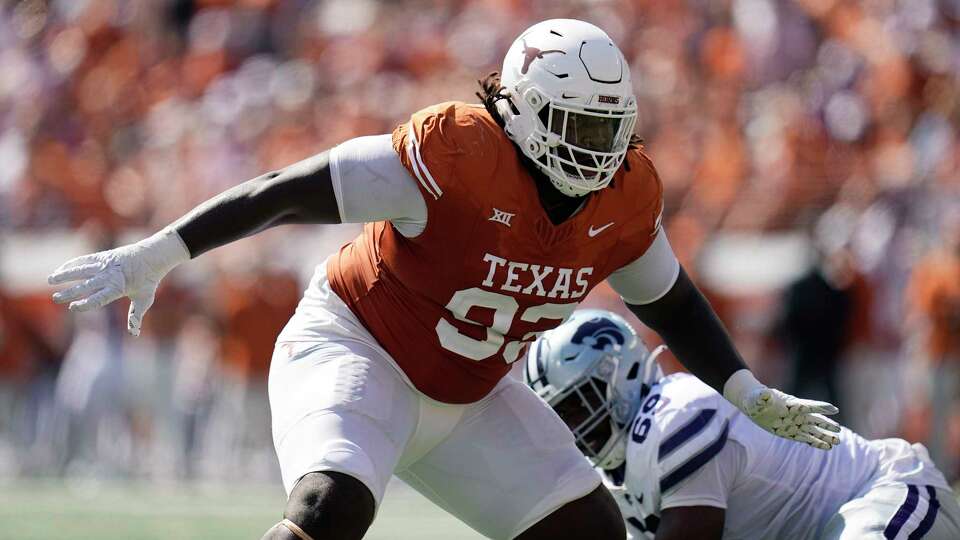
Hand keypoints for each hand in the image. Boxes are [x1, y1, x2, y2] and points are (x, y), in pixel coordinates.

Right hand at [48, 229, 189, 335]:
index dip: (84, 303)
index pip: (98, 298)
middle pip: (85, 285)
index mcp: (118, 288)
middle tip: (56, 298)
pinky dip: (72, 264)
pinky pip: (84, 260)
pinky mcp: (103, 256)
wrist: (153, 256)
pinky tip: (61, 268)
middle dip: (70, 292)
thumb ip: (136, 316)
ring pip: (81, 270)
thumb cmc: (149, 280)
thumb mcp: (144, 299)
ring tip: (50, 280)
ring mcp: (105, 265)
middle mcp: (109, 276)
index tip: (72, 307)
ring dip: (65, 275)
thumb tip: (134, 333)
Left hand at [741, 387, 840, 449]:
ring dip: (825, 436)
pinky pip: (807, 439)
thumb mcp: (758, 398)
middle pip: (815, 419)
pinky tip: (827, 447)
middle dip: (826, 424)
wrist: (754, 405)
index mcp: (791, 404)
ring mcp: (795, 424)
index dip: (821, 407)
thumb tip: (764, 394)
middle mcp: (797, 415)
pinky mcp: (791, 433)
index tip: (834, 409)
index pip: (808, 405)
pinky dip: (817, 443)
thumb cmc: (756, 399)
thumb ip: (763, 396)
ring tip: (837, 441)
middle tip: (838, 429)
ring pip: (814, 431)